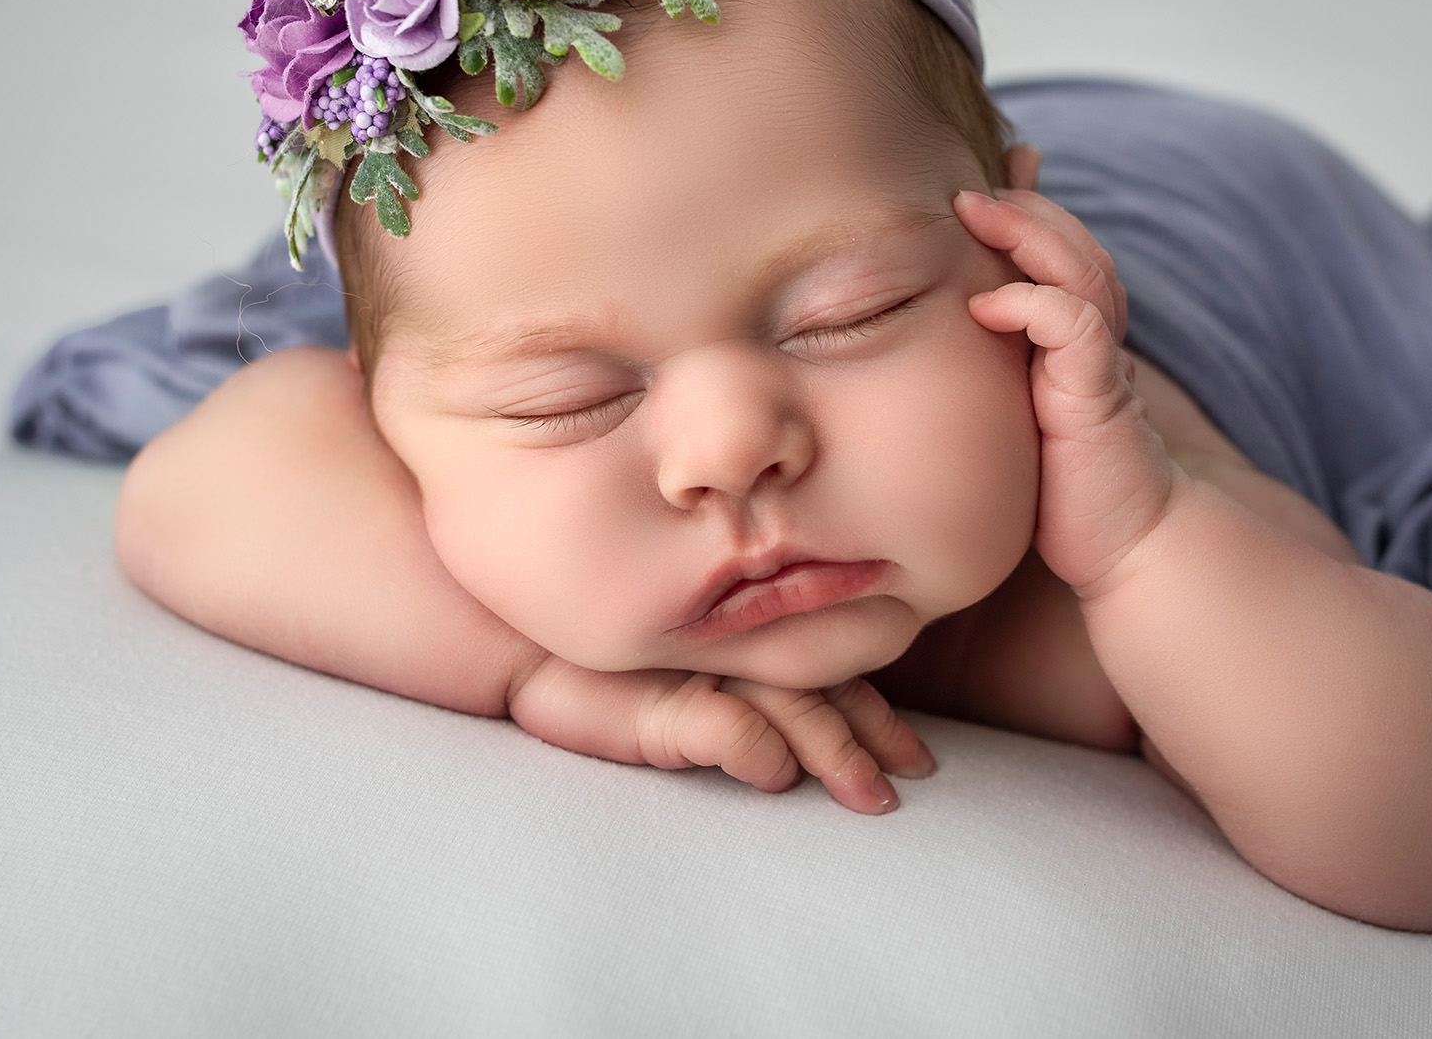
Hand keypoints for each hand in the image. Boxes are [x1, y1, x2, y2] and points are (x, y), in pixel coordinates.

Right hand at [506, 656, 936, 814]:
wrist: (512, 639)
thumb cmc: (595, 661)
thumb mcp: (673, 685)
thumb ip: (729, 703)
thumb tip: (791, 756)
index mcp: (745, 638)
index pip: (826, 671)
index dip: (875, 711)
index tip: (918, 758)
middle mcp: (734, 648)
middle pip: (822, 688)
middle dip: (872, 734)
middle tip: (917, 774)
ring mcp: (702, 671)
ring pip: (788, 705)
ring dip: (831, 749)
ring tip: (867, 793)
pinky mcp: (660, 702)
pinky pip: (723, 726)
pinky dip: (754, 748)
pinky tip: (778, 775)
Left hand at [954, 187, 1174, 596]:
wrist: (1128, 544)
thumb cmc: (1063, 489)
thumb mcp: (1012, 415)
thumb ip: (992, 368)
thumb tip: (951, 330)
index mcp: (1072, 338)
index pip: (1059, 250)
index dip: (1030, 205)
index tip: (993, 173)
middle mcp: (1091, 340)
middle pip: (1073, 245)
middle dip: (1025, 207)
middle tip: (968, 191)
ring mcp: (1099, 362)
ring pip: (1079, 269)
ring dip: (1026, 233)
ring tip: (972, 212)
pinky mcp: (1098, 394)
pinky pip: (1075, 325)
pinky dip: (1033, 303)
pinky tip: (987, 304)